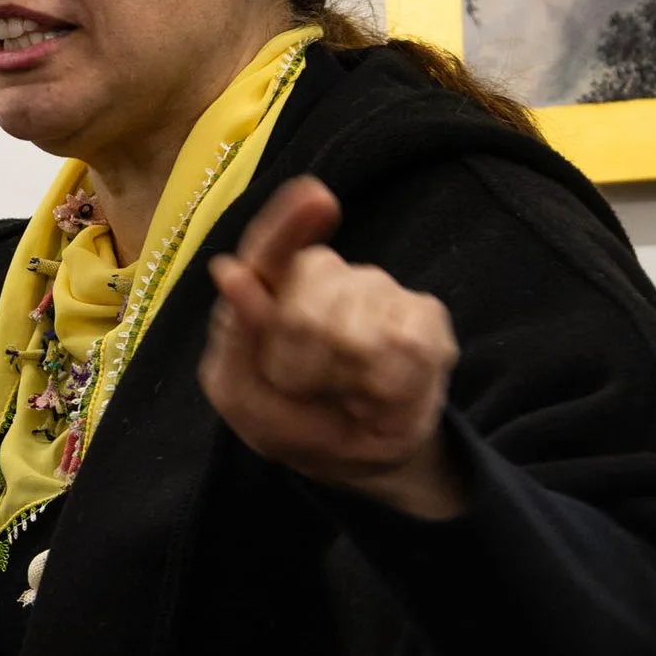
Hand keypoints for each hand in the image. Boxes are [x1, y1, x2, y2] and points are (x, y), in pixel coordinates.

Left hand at [200, 176, 465, 518]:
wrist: (354, 458)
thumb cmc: (287, 417)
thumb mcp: (239, 392)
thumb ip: (234, 334)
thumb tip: (229, 268)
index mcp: (271, 286)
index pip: (274, 246)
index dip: (291, 222)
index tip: (316, 197)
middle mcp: (327, 278)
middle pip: (313, 294)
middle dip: (296, 360)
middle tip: (299, 386)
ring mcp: (379, 292)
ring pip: (359, 327)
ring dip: (342, 379)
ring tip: (342, 391)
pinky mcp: (426, 319)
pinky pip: (409, 344)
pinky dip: (388, 385)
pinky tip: (377, 394)